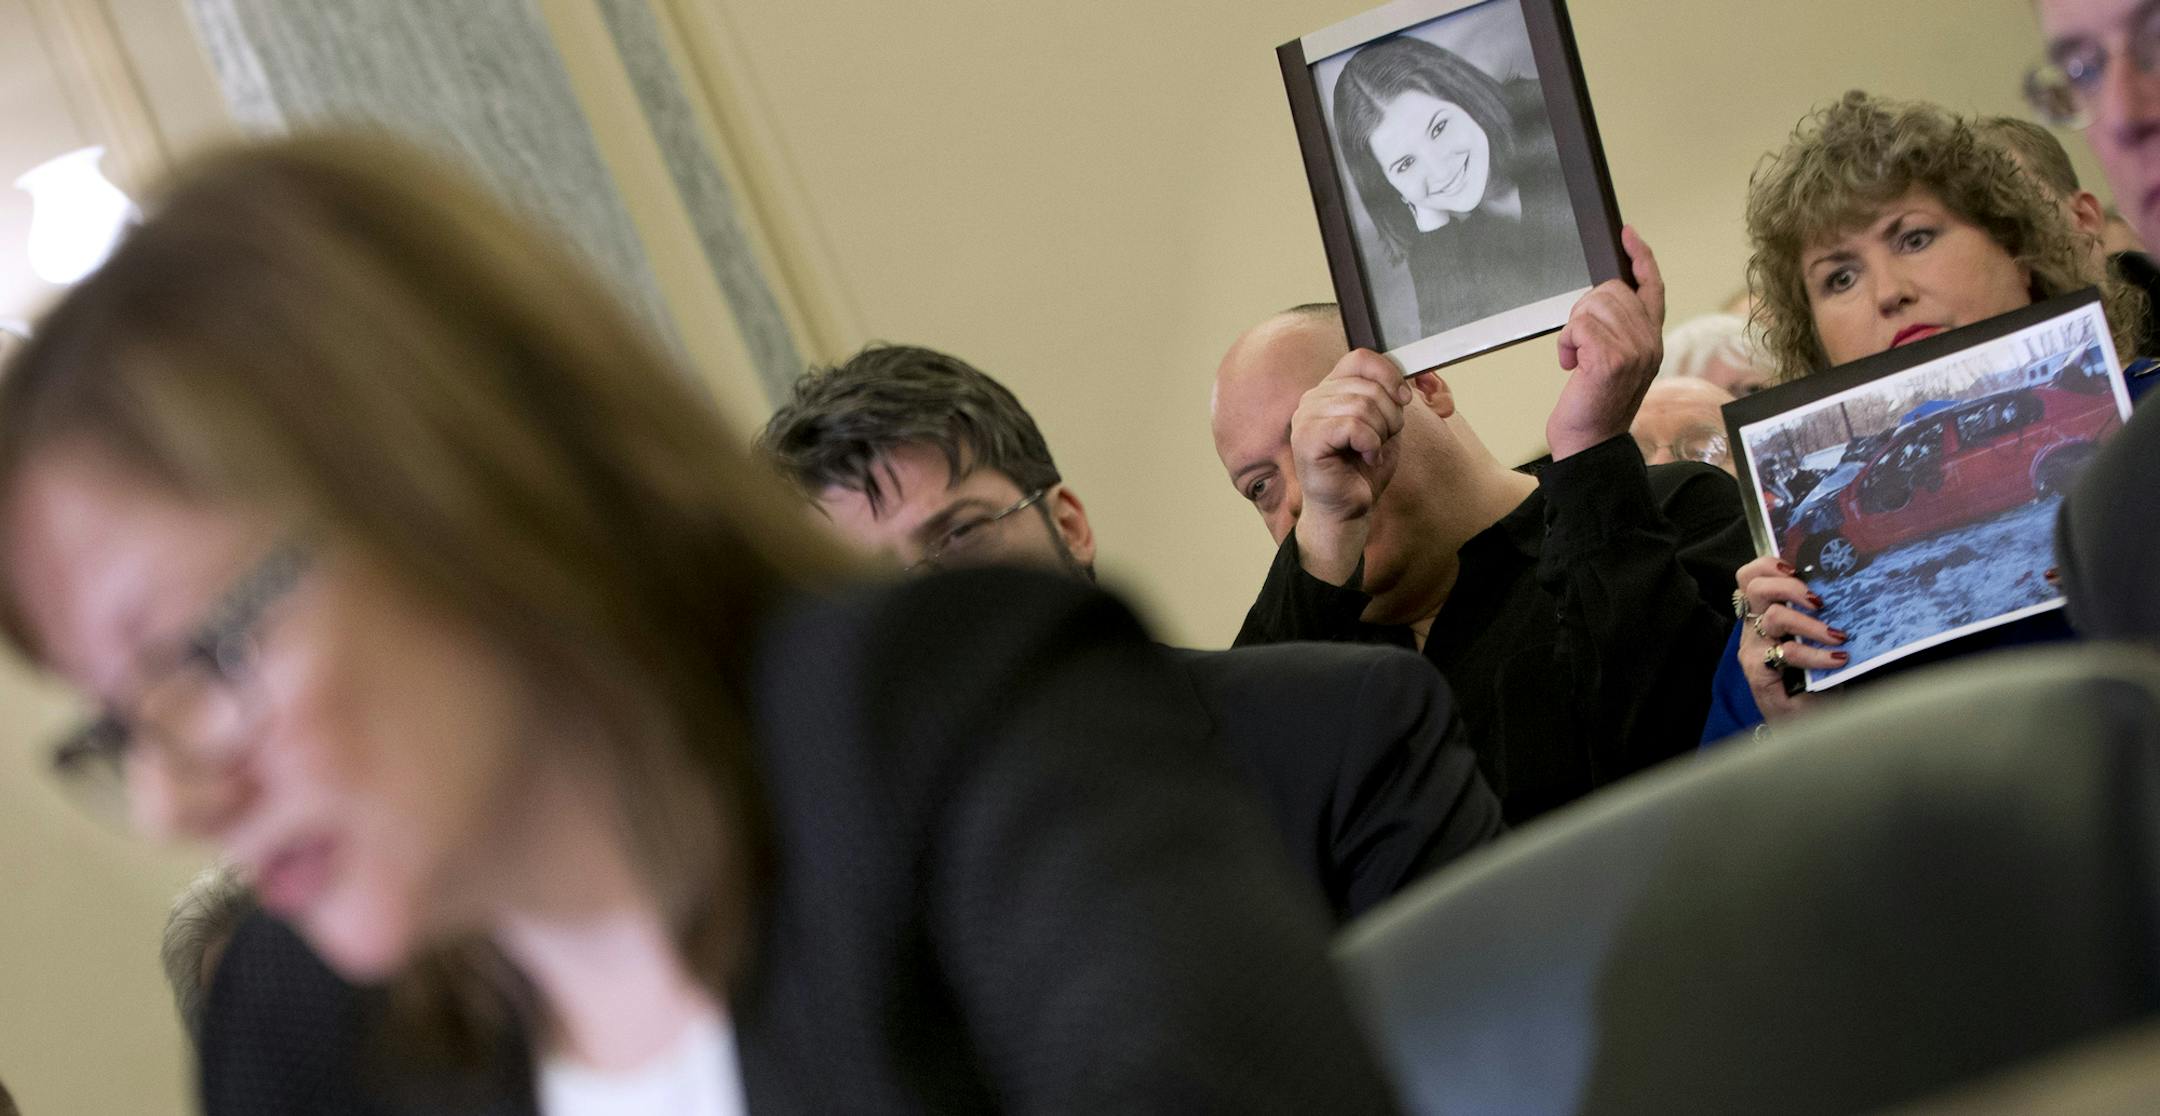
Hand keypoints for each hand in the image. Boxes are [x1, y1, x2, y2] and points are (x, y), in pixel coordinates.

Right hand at [1290, 348, 1411, 584]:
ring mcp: (1305, 418)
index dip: (1389, 374)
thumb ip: (1389, 397)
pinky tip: (1365, 458)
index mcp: (1329, 390)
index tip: (1404, 399)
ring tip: (1371, 452)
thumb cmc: (1362, 472)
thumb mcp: (1385, 425)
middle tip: (1382, 440)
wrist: (1348, 512)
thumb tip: (1407, 379)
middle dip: (1390, 415)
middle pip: (1367, 385)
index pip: (1360, 358)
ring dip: (1380, 432)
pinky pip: (1353, 425)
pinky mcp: (1306, 440)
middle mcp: (1312, 399)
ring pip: (1362, 405)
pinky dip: (1370, 444)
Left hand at [1547, 225, 1666, 459]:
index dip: (1641, 257)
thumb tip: (1599, 300)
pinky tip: (1570, 366)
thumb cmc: (1594, 404)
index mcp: (1652, 339)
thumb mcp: (1613, 361)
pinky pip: (1579, 326)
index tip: (1627, 234)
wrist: (1590, 443)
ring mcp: (1634, 350)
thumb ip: (1616, 330)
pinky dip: (1566, 343)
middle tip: (1579, 344)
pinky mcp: (1611, 360)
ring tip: (1576, 358)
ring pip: (1593, 305)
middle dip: (1584, 311)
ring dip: (1573, 330)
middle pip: (1610, 290)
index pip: (1652, 286)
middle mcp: (1650, 342)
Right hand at [1733, 555, 1848, 723]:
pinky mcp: (1759, 674)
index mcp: (1763, 615)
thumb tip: (1851, 586)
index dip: (1769, 564)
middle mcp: (1753, 629)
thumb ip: (1821, 615)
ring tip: (1837, 635)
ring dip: (1811, 623)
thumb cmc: (1815, 681)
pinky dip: (1816, 654)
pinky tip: (1838, 658)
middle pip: (1755, 586)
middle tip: (1819, 601)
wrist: (1806, 726)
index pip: (1750, 576)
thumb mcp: (1818, 640)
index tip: (1798, 569)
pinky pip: (1786, 653)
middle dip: (1790, 586)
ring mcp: (1753, 651)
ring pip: (1773, 617)